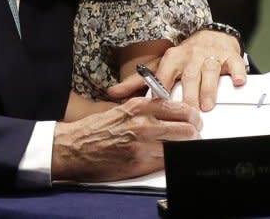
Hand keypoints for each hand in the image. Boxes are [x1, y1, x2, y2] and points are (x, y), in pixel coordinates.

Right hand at [51, 97, 200, 181]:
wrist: (75, 147)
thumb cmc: (97, 128)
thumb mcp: (124, 109)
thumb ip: (148, 110)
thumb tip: (171, 114)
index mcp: (140, 106)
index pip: (180, 108)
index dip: (192, 116)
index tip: (195, 120)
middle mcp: (144, 123)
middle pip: (187, 128)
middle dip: (195, 133)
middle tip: (195, 135)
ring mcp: (142, 144)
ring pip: (180, 146)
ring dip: (186, 147)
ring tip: (185, 147)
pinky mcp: (139, 163)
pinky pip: (166, 162)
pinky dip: (172, 160)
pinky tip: (171, 158)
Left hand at [108, 29, 245, 111]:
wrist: (211, 36)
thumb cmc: (183, 58)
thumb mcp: (161, 67)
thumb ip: (137, 82)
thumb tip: (112, 93)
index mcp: (172, 58)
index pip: (165, 74)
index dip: (163, 88)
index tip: (160, 104)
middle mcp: (191, 55)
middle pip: (189, 75)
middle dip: (188, 94)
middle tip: (188, 113)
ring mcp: (211, 55)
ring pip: (210, 70)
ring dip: (209, 88)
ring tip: (207, 105)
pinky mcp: (230, 56)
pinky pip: (235, 64)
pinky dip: (237, 72)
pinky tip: (239, 82)